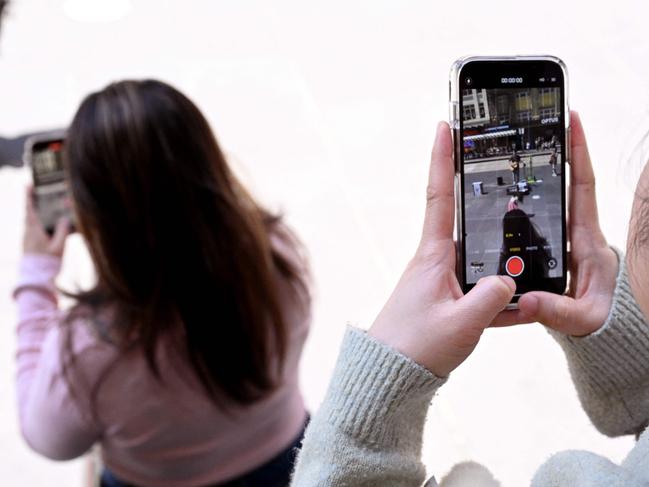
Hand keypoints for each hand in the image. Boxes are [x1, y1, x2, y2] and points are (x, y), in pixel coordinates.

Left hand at [23, 187, 70, 257]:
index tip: (28, 185)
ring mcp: (27, 239)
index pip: (30, 209)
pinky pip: (33, 230)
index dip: (29, 196)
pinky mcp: (28, 245)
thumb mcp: (58, 247)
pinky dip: (38, 224)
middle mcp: (27, 233)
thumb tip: (64, 219)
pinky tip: (46, 227)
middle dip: (34, 203)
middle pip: (30, 213)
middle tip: (38, 192)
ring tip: (44, 209)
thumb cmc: (47, 263)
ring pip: (31, 222)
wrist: (35, 280)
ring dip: (37, 214)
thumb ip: (62, 231)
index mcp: (33, 230)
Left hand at [369, 122, 515, 376]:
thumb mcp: (462, 324)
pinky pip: (478, 287)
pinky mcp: (445, 299)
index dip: (442, 159)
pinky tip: (513, 310)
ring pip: (478, 258)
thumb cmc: (414, 348)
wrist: (388, 377)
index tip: (444, 125)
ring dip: (498, 260)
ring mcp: (439, 280)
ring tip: (519, 264)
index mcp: (432, 256)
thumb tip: (508, 280)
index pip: (439, 197)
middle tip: (504, 178)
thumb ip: (492, 299)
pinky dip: (496, 296)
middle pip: (465, 221)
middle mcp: (434, 261)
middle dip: (485, 202)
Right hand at [496, 112, 617, 335]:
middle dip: (557, 151)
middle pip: (567, 182)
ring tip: (522, 149)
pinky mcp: (557, 247)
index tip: (572, 121)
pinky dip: (529, 200)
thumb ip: (558, 310)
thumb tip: (527, 299)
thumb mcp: (581, 319)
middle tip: (541, 124)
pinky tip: (510, 194)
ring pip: (553, 197)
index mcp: (586, 239)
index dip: (579, 152)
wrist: (604, 328)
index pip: (583, 186)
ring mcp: (568, 238)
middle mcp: (578, 232)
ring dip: (541, 173)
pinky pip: (542, 216)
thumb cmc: (600, 320)